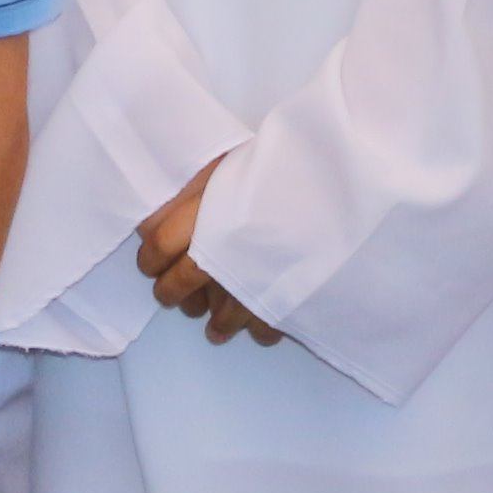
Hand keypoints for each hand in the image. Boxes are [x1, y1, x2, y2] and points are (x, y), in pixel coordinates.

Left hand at [134, 159, 281, 347]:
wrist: (342, 173)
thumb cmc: (284, 162)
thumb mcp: (232, 161)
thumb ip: (196, 189)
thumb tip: (159, 218)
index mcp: (206, 208)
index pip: (159, 243)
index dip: (150, 257)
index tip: (150, 262)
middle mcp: (224, 245)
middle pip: (184, 281)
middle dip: (174, 293)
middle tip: (171, 296)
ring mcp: (255, 275)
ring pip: (224, 313)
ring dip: (217, 322)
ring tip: (214, 329)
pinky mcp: (286, 295)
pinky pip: (265, 325)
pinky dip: (258, 330)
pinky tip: (255, 331)